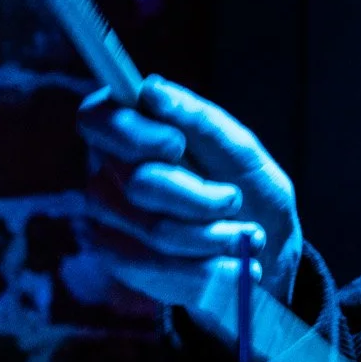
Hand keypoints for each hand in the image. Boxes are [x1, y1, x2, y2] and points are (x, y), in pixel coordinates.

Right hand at [75, 75, 304, 304]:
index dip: (131, 132)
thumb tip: (151, 90)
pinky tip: (236, 266)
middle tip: (233, 200)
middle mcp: (108, 173)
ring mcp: (110, 221)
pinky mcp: (123, 263)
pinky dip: (210, 271)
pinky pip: (162, 270)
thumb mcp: (239, 149)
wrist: (264, 252)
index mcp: (130, 129)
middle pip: (138, 183)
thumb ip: (197, 119)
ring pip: (156, 231)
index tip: (176, 143)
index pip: (96, 119)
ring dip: (213, 237)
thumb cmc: (248, 189)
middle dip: (199, 197)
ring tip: (245, 236)